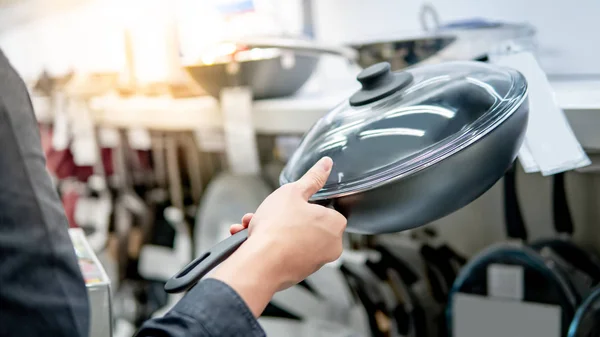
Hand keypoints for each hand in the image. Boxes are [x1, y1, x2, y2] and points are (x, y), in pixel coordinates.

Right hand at [211, 157, 346, 316]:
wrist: (260, 264)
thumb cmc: (278, 228)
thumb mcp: (293, 192)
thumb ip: (312, 178)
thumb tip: (326, 164)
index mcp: (335, 224)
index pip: (326, 208)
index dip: (305, 204)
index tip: (290, 203)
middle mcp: (330, 246)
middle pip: (306, 224)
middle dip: (281, 217)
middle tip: (266, 212)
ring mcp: (314, 262)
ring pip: (292, 238)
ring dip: (271, 229)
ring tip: (252, 224)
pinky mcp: (298, 273)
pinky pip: (284, 253)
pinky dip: (269, 245)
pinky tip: (250, 238)